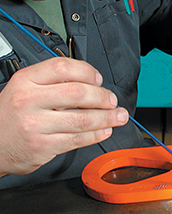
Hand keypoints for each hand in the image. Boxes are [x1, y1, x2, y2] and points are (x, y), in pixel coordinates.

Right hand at [0, 58, 127, 176]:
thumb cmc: (11, 114)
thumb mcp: (24, 88)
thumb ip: (53, 81)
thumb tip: (90, 82)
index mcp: (26, 80)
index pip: (63, 68)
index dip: (87, 71)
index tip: (99, 79)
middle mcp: (29, 100)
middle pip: (78, 93)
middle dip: (103, 97)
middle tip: (112, 100)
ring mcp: (36, 125)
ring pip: (83, 119)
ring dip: (107, 118)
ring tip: (118, 116)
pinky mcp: (43, 146)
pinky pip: (78, 139)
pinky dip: (96, 134)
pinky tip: (104, 130)